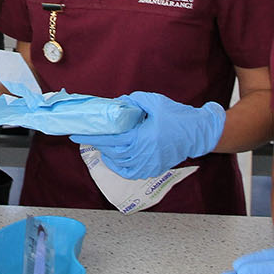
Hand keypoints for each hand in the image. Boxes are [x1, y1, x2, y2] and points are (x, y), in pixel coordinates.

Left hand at [69, 91, 223, 178]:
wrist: (197, 133)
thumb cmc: (176, 116)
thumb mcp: (153, 102)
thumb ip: (133, 102)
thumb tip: (116, 104)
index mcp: (141, 137)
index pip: (110, 138)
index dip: (92, 137)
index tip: (76, 134)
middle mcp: (143, 154)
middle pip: (111, 151)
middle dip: (95, 144)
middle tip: (82, 137)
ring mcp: (147, 164)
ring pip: (119, 162)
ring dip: (106, 153)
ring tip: (99, 144)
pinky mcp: (152, 169)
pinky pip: (129, 172)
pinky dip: (118, 166)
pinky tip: (113, 158)